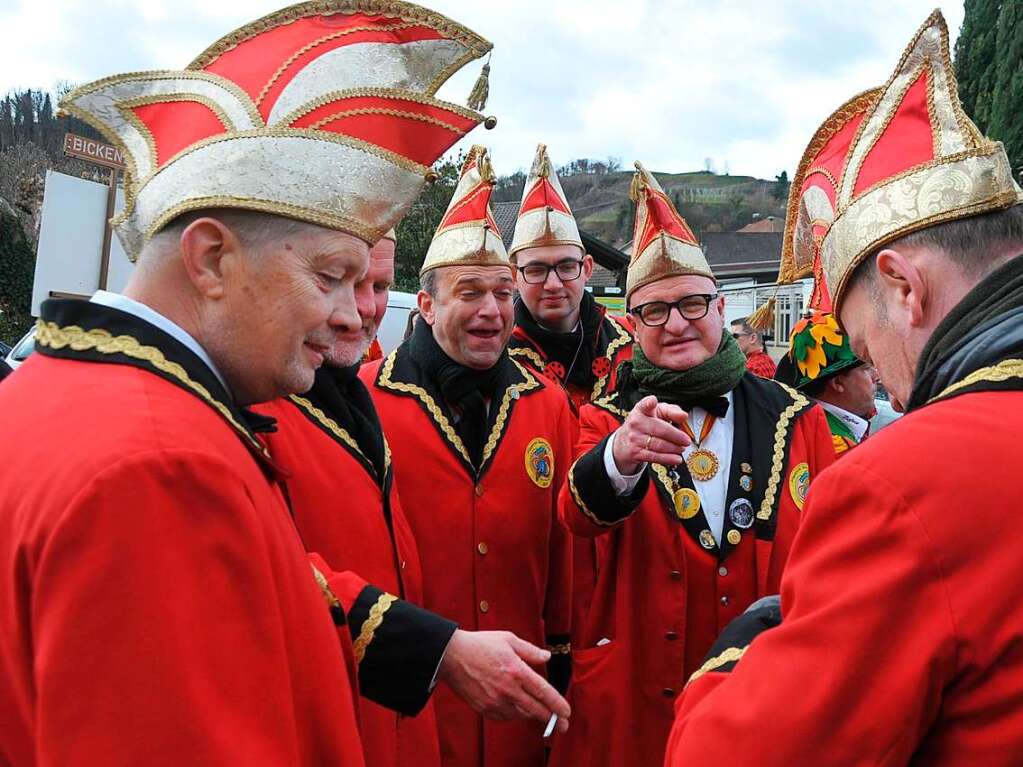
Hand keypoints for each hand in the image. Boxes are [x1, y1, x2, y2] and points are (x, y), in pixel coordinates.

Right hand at [437, 629, 570, 733]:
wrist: (452, 656)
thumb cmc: (480, 644)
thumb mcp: (508, 639)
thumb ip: (530, 650)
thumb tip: (546, 656)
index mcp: (516, 670)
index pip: (543, 691)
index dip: (558, 704)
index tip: (566, 712)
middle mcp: (508, 689)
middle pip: (536, 710)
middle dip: (552, 719)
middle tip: (563, 725)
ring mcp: (495, 701)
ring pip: (521, 714)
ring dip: (531, 713)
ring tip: (538, 710)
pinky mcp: (485, 708)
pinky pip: (505, 717)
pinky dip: (514, 714)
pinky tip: (516, 707)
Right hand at [612, 395, 689, 473]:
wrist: (624, 441)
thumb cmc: (645, 424)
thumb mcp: (657, 412)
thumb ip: (672, 411)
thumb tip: (684, 416)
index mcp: (642, 410)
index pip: (645, 404)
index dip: (649, 403)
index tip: (652, 402)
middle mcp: (636, 423)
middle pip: (660, 429)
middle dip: (676, 436)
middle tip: (686, 440)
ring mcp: (634, 438)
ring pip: (659, 445)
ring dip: (674, 448)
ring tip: (682, 448)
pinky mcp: (635, 452)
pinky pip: (654, 457)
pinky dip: (668, 459)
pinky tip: (676, 458)